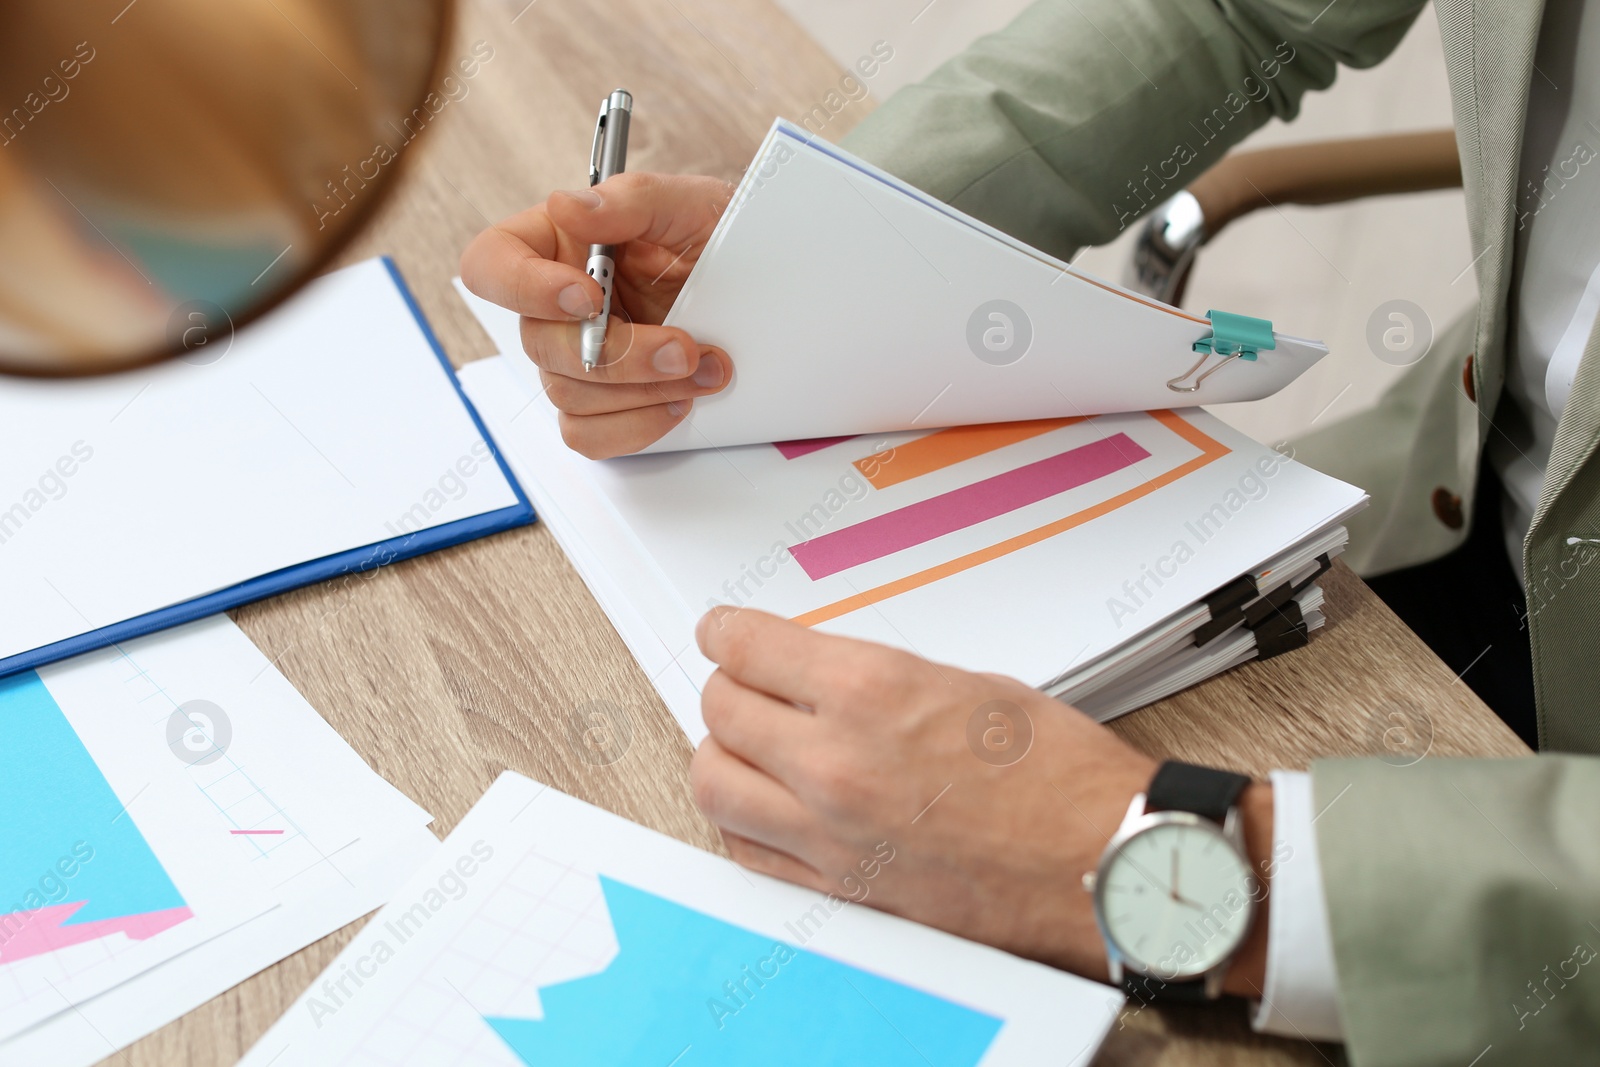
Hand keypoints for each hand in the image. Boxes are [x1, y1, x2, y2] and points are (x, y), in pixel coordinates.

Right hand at [459, 173, 734, 458]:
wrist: (759, 291)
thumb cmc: (715, 237)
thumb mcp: (691, 205)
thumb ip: (632, 199)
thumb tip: (568, 205)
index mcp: (557, 244)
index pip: (491, 263)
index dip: (524, 286)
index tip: (587, 294)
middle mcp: (556, 305)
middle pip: (540, 343)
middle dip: (619, 354)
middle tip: (683, 348)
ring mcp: (575, 359)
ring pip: (568, 394)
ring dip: (642, 391)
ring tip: (703, 369)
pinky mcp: (602, 404)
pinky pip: (589, 434)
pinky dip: (637, 426)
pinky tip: (679, 401)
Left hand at [690, 606, 1272, 993]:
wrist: (1102, 862)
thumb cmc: (1061, 777)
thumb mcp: (966, 685)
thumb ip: (874, 680)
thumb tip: (820, 676)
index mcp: (870, 693)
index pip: (748, 648)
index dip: (726, 632)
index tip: (721, 632)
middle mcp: (836, 762)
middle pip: (721, 710)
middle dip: (728, 686)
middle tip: (743, 681)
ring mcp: (830, 832)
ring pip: (714, 783)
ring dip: (723, 754)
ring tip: (745, 744)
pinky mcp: (841, 887)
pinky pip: (747, 850)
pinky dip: (742, 821)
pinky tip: (764, 805)